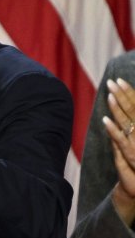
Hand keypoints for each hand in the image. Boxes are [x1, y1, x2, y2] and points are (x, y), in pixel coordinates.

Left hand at [102, 78, 134, 225]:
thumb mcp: (130, 145)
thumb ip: (124, 131)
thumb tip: (116, 116)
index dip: (129, 93)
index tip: (119, 80)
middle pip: (134, 111)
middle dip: (123, 95)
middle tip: (112, 81)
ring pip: (128, 123)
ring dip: (118, 108)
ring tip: (109, 93)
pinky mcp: (132, 158)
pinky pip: (122, 142)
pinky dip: (114, 131)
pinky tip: (105, 120)